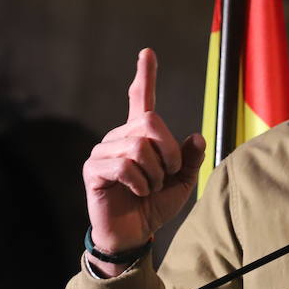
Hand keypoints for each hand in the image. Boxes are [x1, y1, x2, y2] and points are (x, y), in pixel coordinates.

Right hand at [82, 48, 205, 275]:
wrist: (133, 236)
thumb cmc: (153, 208)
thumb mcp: (181, 183)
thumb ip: (189, 160)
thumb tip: (196, 136)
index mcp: (139, 136)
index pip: (141, 99)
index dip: (146, 76)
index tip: (147, 53)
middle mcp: (119, 138)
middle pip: (150, 122)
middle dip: (168, 151)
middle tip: (167, 175)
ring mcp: (103, 152)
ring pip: (138, 146)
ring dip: (154, 173)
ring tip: (150, 188)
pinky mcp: (93, 170)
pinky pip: (124, 165)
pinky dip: (140, 182)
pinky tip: (138, 192)